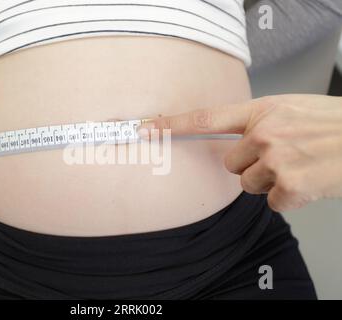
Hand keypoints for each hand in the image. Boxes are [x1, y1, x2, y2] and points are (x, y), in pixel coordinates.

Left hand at [137, 94, 341, 211]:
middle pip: (229, 164)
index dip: (171, 124)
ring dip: (268, 181)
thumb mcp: (290, 109)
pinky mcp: (290, 188)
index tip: (145, 128)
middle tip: (280, 157)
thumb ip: (258, 121)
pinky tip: (307, 182)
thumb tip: (237, 141)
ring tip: (297, 167)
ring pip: (248, 184)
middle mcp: (264, 134)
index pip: (205, 118)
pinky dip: (288, 197)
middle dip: (249, 165)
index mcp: (262, 111)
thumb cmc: (332, 124)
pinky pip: (272, 201)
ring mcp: (276, 161)